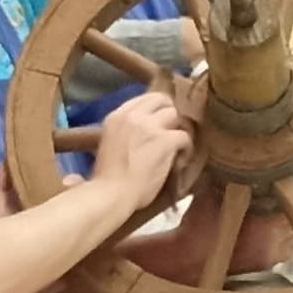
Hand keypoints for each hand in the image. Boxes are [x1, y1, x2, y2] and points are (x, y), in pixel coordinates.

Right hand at [90, 84, 190, 211]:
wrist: (112, 194)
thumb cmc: (106, 179)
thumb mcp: (106, 146)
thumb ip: (120, 134)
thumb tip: (122, 141)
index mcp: (117, 116)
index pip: (144, 98)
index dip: (155, 108)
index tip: (159, 120)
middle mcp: (133, 116)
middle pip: (162, 100)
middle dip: (168, 114)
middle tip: (171, 130)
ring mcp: (150, 127)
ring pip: (175, 115)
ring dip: (176, 129)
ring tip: (176, 146)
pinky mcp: (165, 141)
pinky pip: (184, 136)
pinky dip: (186, 148)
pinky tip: (181, 160)